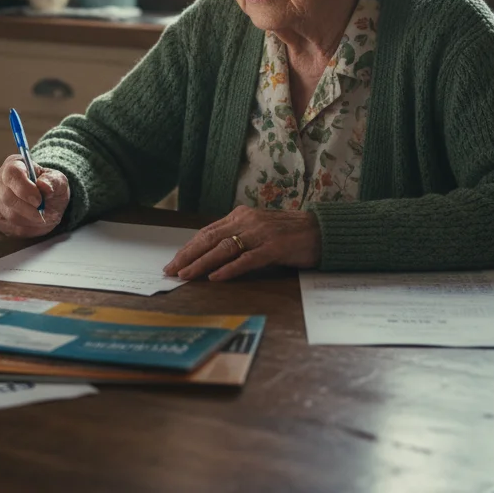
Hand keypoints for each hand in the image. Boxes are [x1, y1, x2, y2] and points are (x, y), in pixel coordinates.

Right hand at [0, 154, 69, 237]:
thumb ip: (53, 181)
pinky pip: (11, 228)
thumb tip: (44, 186)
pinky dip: (28, 229)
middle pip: (8, 197)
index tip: (39, 200)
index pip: (12, 174)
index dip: (25, 189)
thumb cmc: (50, 186)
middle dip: (30, 209)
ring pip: (10, 215)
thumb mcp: (58, 179)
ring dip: (31, 220)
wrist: (47, 200)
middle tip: (44, 212)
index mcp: (13, 165)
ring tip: (44, 217)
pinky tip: (37, 224)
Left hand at [163, 205, 321, 281]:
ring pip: (224, 249)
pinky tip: (216, 277)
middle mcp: (248, 221)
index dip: (189, 247)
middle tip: (171, 270)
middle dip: (188, 255)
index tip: (174, 261)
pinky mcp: (275, 248)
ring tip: (186, 275)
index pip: (207, 232)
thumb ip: (238, 237)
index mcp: (241, 215)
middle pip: (210, 239)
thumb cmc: (289, 234)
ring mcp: (261, 234)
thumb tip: (210, 254)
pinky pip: (247, 259)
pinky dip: (229, 269)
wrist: (322, 231)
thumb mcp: (258, 230)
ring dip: (202, 263)